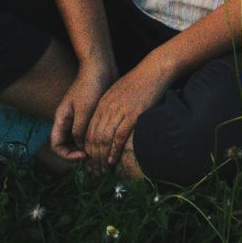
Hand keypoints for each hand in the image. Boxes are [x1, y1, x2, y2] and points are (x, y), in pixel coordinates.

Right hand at [50, 62, 118, 163]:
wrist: (100, 68)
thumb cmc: (90, 86)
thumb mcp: (84, 110)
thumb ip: (79, 130)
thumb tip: (81, 147)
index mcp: (61, 119)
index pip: (56, 145)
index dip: (67, 155)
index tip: (84, 155)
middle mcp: (68, 121)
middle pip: (67, 145)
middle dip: (77, 154)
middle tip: (94, 156)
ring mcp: (78, 118)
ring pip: (78, 140)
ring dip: (87, 148)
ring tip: (101, 151)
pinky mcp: (89, 115)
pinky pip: (88, 132)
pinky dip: (94, 139)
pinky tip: (106, 141)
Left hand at [83, 53, 177, 175]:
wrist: (153, 71)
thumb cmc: (139, 82)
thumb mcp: (118, 94)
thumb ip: (111, 108)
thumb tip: (109, 125)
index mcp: (102, 104)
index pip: (88, 131)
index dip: (88, 149)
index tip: (90, 162)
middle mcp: (107, 109)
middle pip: (93, 138)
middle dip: (92, 157)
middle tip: (94, 171)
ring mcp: (119, 112)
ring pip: (104, 140)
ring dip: (102, 158)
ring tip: (102, 170)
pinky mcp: (132, 115)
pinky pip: (119, 137)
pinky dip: (114, 150)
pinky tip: (113, 160)